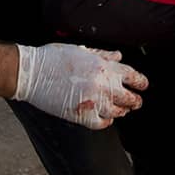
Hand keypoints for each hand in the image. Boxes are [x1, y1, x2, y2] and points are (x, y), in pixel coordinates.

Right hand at [14, 44, 147, 129]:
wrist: (32, 72)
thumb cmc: (53, 58)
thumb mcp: (81, 50)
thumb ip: (103, 55)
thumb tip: (119, 56)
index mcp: (103, 67)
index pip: (133, 77)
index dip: (141, 83)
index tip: (142, 86)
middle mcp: (102, 85)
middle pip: (129, 98)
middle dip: (134, 100)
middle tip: (135, 102)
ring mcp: (93, 102)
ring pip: (118, 112)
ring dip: (121, 110)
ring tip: (120, 109)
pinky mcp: (81, 116)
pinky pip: (102, 123)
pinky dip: (106, 121)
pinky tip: (105, 118)